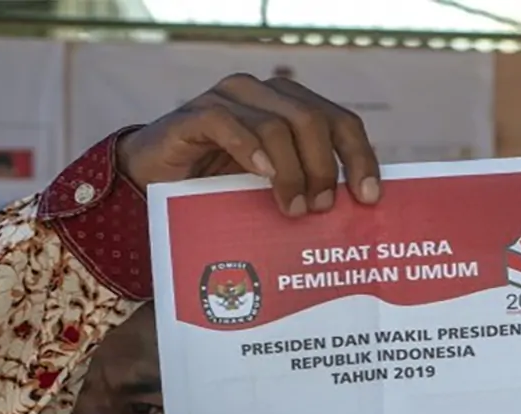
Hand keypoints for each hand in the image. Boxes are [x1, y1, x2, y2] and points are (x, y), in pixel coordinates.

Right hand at [115, 72, 380, 216]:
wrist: (152, 183)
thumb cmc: (220, 188)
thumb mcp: (273, 187)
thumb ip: (307, 186)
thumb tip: (356, 213)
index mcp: (291, 106)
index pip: (341, 122)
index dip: (360, 157)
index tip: (369, 197)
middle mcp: (262, 94)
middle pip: (313, 121)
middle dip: (324, 168)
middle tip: (322, 208)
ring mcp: (227, 100)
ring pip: (277, 124)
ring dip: (292, 171)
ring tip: (293, 209)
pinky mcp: (193, 115)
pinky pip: (227, 124)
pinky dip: (251, 150)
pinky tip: (264, 175)